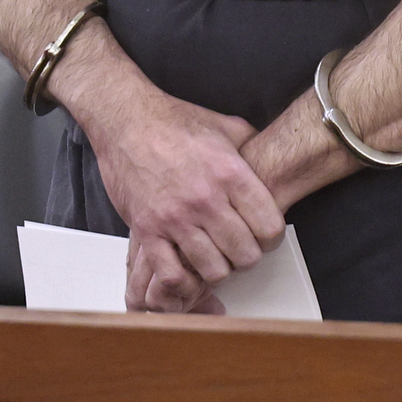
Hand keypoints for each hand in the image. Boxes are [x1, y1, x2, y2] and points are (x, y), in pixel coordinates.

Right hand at [84, 88, 285, 311]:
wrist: (127, 120)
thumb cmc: (174, 122)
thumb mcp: (227, 127)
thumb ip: (254, 148)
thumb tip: (274, 159)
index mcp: (230, 173)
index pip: (270, 227)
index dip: (272, 237)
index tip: (264, 235)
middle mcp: (205, 198)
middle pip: (246, 254)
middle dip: (247, 255)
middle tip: (239, 247)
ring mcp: (174, 217)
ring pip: (214, 270)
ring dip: (218, 268)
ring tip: (215, 256)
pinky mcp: (147, 229)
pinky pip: (172, 274)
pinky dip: (184, 282)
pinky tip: (187, 269)